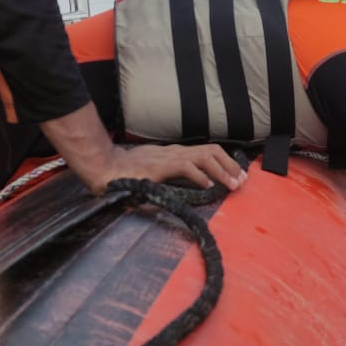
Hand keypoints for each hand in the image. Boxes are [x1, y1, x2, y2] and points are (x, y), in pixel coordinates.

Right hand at [41, 102, 245, 194]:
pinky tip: (208, 185)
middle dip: (230, 165)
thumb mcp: (153, 177)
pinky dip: (200, 175)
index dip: (224, 163)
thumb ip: (169, 182)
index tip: (237, 176)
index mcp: (174, 154)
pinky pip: (185, 166)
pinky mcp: (160, 166)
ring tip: (232, 184)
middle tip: (243, 180)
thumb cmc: (125, 175)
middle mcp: (175, 152)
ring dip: (222, 170)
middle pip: (211, 151)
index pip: (206, 153)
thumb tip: (184, 194)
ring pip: (204, 156)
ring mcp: (168, 157)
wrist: (103, 169)